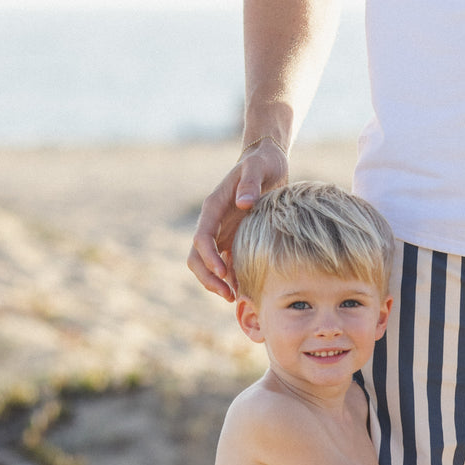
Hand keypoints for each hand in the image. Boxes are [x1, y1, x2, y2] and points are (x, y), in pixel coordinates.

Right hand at [186, 139, 288, 300]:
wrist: (267, 164)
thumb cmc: (262, 164)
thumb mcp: (258, 168)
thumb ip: (251, 183)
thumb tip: (243, 203)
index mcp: (214, 208)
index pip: (203, 238)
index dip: (209, 258)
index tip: (224, 273)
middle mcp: (214, 224)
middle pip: (197, 257)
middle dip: (209, 278)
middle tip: (230, 296)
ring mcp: (222, 234)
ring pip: (208, 266)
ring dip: (218, 284)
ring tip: (238, 300)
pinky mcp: (234, 241)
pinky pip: (227, 266)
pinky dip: (233, 281)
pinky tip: (247, 292)